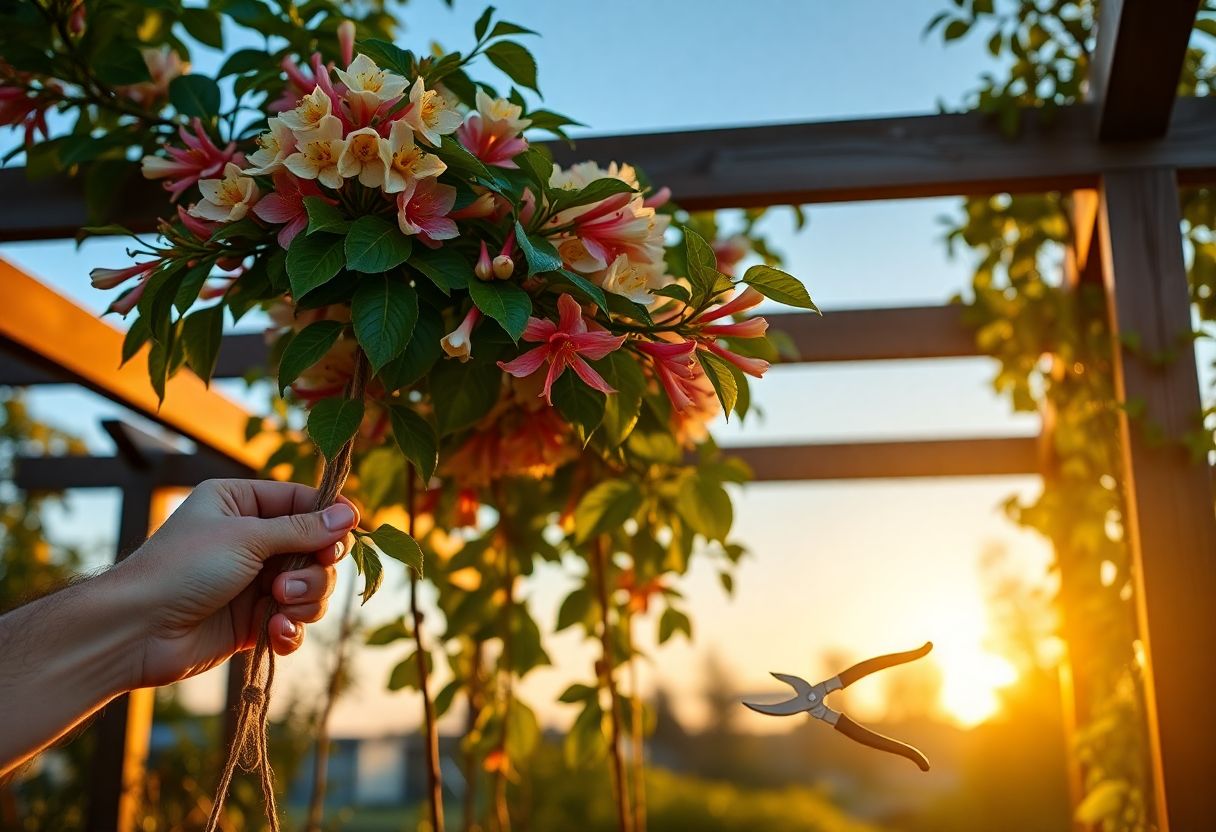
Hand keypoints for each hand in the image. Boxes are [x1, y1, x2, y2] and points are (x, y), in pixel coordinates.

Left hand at [116, 478, 359, 687]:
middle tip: (288, 584)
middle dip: (313, 570)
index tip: (352, 530)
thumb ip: (302, 528)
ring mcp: (256, 581)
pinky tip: (276, 635)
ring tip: (277, 608)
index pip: (303, 502)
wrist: (137, 631)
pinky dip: (292, 630)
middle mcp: (252, 540)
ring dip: (305, 600)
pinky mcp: (255, 620)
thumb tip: (350, 514)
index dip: (330, 517)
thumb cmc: (183, 569)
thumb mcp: (247, 538)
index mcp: (242, 504)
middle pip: (317, 548)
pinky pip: (295, 621)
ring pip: (312, 586)